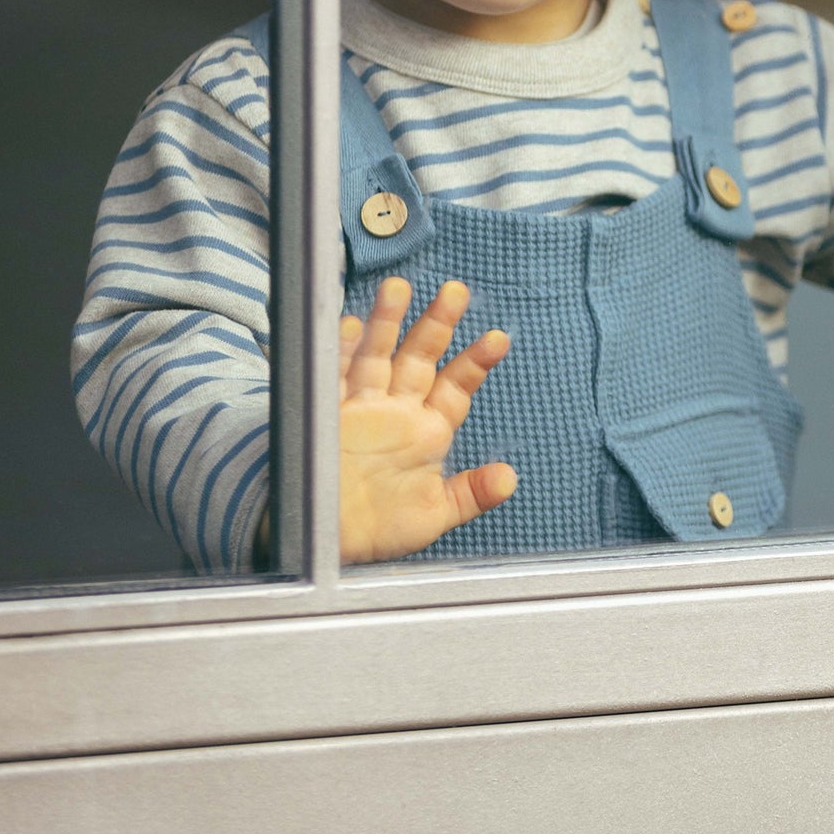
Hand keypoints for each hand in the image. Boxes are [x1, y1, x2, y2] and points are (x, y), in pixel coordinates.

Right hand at [338, 276, 515, 564]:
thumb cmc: (381, 529)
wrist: (323, 546)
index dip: (475, 362)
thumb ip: (470, 494)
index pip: (455, 386)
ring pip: (377, 355)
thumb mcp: (432, 514)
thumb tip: (510, 478)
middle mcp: (397, 410)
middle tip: (457, 290)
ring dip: (387, 321)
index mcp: (427, 430)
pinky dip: (341, 351)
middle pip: (420, 357)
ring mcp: (361, 407)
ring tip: (399, 287)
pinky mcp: (326, 414)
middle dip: (437, 324)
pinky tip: (351, 325)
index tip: (499, 339)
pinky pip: (333, 375)